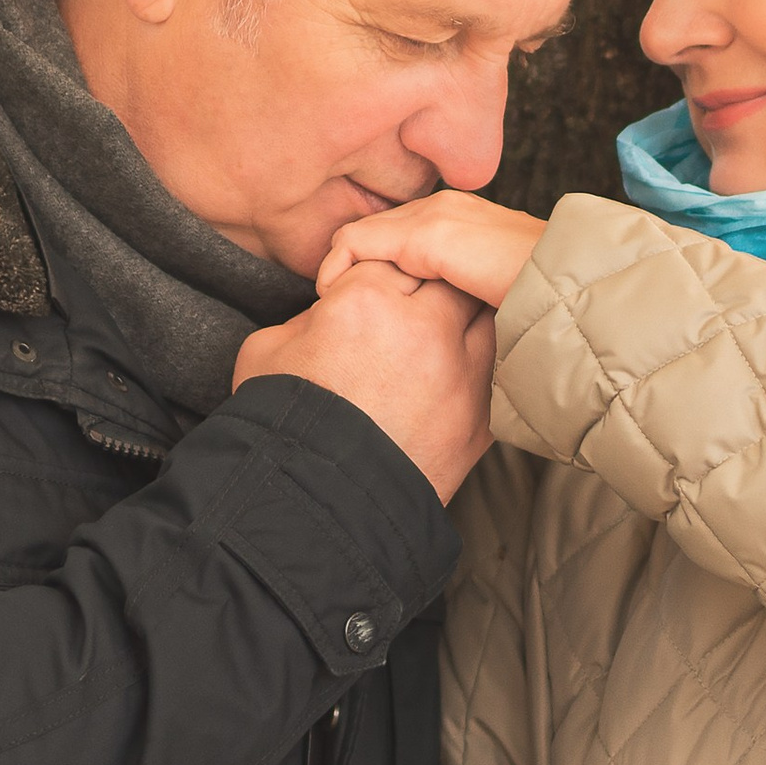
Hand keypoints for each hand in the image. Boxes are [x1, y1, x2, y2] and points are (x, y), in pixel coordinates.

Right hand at [233, 261, 493, 501]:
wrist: (315, 508)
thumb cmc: (280, 428)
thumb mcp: (268, 349)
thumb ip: (307, 315)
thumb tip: (334, 310)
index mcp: (365, 301)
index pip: (390, 256)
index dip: (379, 273)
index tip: (369, 299)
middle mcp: (422, 328)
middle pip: (448, 274)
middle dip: (430, 284)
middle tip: (408, 310)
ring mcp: (460, 373)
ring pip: (486, 313)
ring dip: (466, 317)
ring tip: (439, 337)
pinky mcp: (481, 417)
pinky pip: (498, 368)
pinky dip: (483, 365)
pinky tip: (456, 375)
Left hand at [316, 191, 545, 310]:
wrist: (576, 293)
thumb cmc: (551, 308)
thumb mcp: (501, 301)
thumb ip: (470, 301)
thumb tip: (445, 331)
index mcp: (468, 222)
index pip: (404, 236)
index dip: (379, 270)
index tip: (365, 312)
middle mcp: (449, 208)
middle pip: (380, 233)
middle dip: (356, 269)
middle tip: (337, 311)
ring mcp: (438, 215)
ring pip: (364, 236)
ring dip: (344, 271)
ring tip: (331, 309)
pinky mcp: (426, 233)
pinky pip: (355, 243)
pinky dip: (337, 268)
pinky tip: (333, 298)